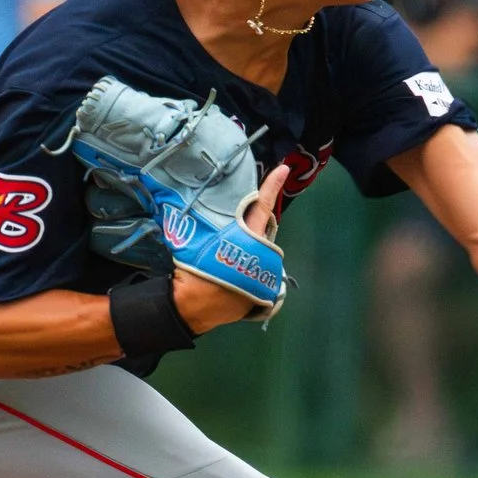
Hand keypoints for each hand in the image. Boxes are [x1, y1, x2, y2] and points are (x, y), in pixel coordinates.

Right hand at [172, 164, 291, 332]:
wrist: (193, 308)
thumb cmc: (194, 271)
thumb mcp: (200, 240)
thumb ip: (214, 225)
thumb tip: (209, 211)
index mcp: (248, 237)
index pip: (262, 206)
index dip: (273, 186)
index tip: (283, 169)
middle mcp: (262, 253)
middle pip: (263, 229)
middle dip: (253, 224)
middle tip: (235, 230)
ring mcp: (266, 272)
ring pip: (262, 249)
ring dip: (251, 248)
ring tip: (230, 256)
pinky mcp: (264, 289)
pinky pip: (260, 268)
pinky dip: (250, 266)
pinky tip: (234, 272)